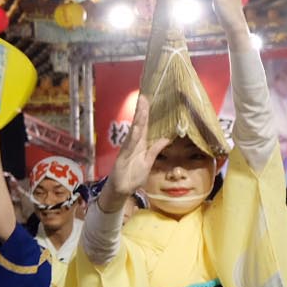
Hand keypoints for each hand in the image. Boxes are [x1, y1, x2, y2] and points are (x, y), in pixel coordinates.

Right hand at [103, 96, 170, 210]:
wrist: (120, 190)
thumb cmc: (132, 177)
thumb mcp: (148, 163)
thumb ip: (155, 150)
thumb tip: (166, 138)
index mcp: (139, 145)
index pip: (144, 126)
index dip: (146, 114)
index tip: (148, 100)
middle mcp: (133, 144)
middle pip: (138, 124)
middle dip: (141, 110)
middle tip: (144, 96)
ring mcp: (127, 149)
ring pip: (134, 131)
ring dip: (138, 118)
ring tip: (142, 105)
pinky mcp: (123, 156)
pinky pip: (129, 144)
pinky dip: (133, 134)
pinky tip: (136, 126)